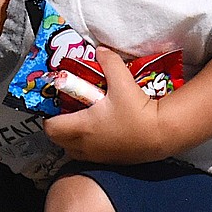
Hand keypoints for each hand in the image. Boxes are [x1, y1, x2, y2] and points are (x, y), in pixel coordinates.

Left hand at [43, 46, 168, 163]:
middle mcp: (85, 145)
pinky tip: (101, 130)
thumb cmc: (138, 112)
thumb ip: (109, 62)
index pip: (50, 127)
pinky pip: (89, 154)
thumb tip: (101, 50)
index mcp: (82, 127)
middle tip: (68, 110)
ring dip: (72, 136)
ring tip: (83, 120)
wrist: (163, 135)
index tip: (55, 104)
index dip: (48, 116)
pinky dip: (88, 144)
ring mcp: (97, 156)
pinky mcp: (110, 161)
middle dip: (59, 125)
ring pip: (73, 148)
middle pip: (58, 139)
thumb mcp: (122, 82)